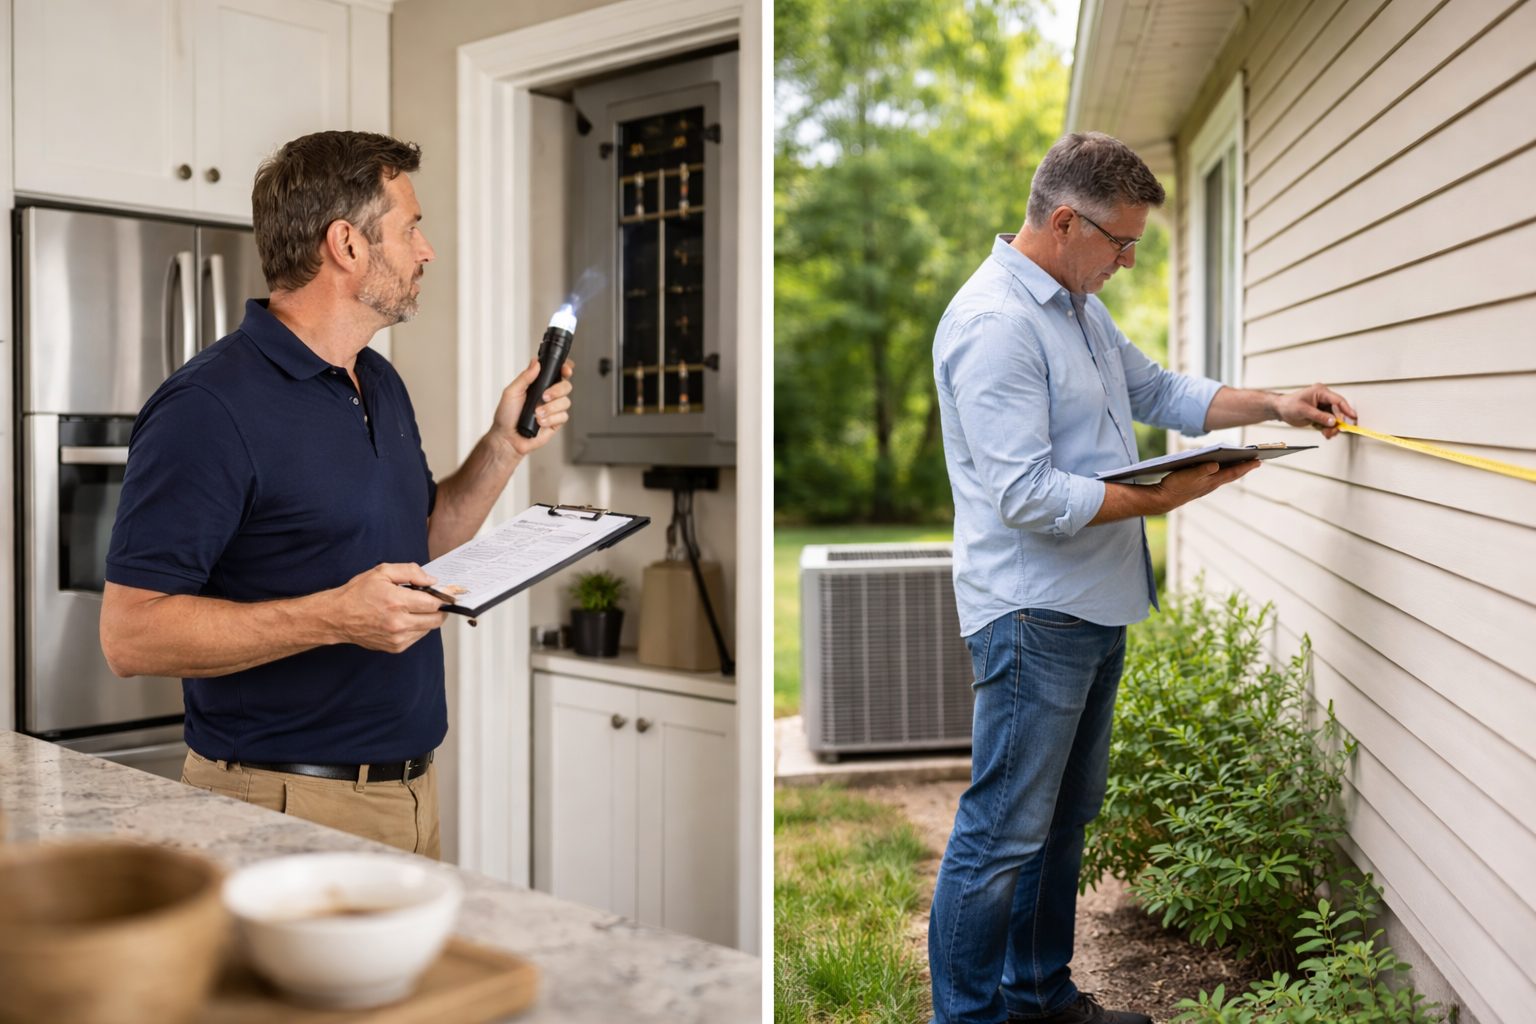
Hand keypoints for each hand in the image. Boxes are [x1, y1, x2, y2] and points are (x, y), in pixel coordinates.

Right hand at [326, 563, 447, 653]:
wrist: (338, 617)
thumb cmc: (358, 594)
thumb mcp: (382, 572)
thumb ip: (410, 572)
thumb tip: (431, 580)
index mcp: (396, 602)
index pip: (434, 603)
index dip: (442, 597)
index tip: (443, 593)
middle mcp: (398, 623)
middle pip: (436, 619)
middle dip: (439, 609)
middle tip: (432, 600)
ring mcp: (397, 638)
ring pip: (428, 629)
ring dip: (427, 618)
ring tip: (413, 608)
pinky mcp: (395, 647)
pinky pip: (417, 637)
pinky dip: (417, 627)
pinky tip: (405, 618)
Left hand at [492, 358, 574, 455]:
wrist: (508, 438)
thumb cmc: (506, 416)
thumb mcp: (511, 392)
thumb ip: (525, 377)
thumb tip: (536, 363)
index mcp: (537, 385)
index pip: (556, 372)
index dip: (565, 368)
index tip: (565, 369)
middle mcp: (547, 395)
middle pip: (566, 385)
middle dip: (557, 390)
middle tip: (545, 396)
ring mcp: (553, 408)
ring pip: (566, 402)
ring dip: (550, 408)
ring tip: (537, 413)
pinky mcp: (556, 422)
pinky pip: (563, 416)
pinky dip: (550, 419)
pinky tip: (540, 422)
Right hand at [1152, 459, 1261, 512]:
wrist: (1163, 499)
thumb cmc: (1175, 486)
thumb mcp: (1188, 475)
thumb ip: (1202, 470)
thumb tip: (1216, 464)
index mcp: (1212, 480)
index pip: (1233, 472)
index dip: (1246, 466)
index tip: (1259, 460)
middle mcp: (1212, 484)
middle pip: (1232, 474)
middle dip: (1244, 467)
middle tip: (1257, 461)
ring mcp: (1206, 486)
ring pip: (1225, 476)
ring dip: (1235, 469)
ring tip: (1243, 463)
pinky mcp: (1199, 486)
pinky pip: (1216, 477)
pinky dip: (1223, 471)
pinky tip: (1221, 468)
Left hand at [1274, 383, 1357, 438]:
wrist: (1280, 410)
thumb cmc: (1288, 405)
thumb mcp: (1304, 411)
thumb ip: (1319, 416)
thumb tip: (1333, 421)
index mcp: (1320, 392)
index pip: (1337, 400)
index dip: (1346, 409)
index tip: (1353, 417)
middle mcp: (1323, 398)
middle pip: (1337, 411)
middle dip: (1336, 423)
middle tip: (1333, 431)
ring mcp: (1322, 407)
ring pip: (1333, 419)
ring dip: (1331, 428)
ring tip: (1327, 434)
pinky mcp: (1320, 415)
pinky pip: (1328, 423)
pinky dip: (1327, 429)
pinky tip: (1325, 433)